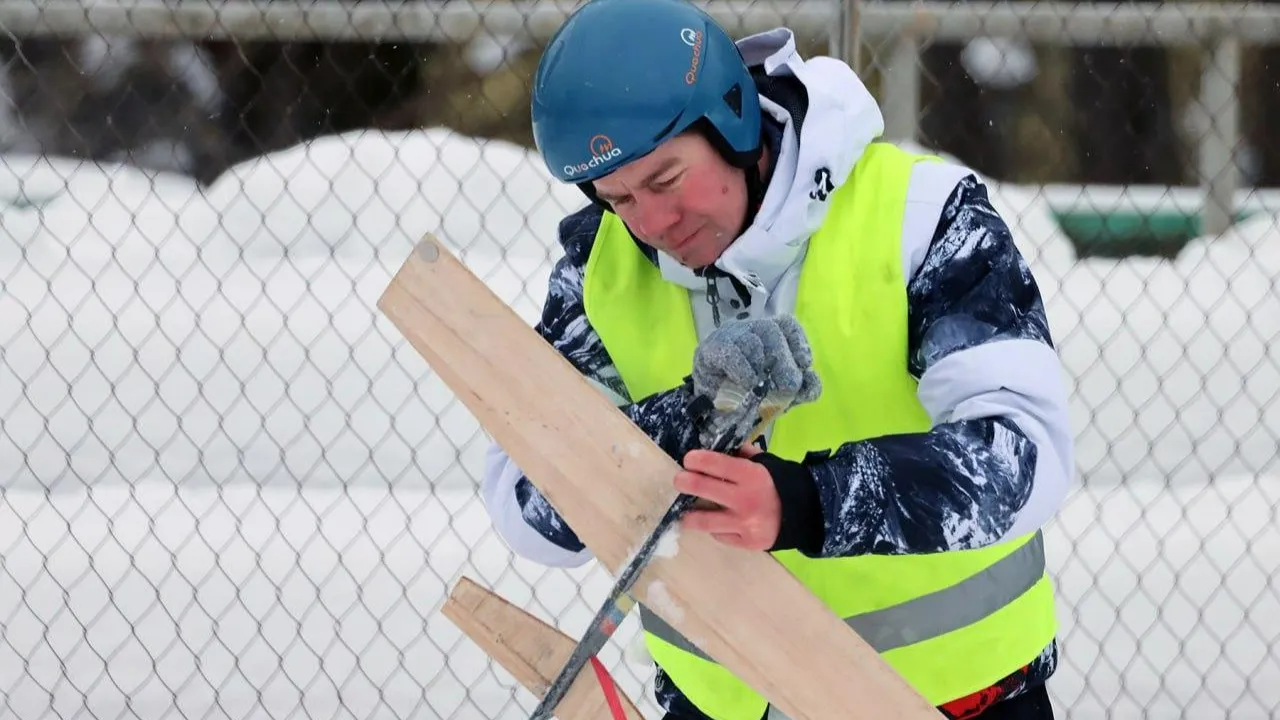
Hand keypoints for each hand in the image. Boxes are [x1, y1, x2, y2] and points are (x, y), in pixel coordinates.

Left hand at [675, 443, 780, 550]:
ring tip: (684, 513)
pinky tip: (714, 524)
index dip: (696, 460)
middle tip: (679, 480)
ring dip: (689, 515)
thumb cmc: (781, 485)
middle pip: (702, 488)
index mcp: (751, 475)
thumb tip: (719, 447)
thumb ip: (743, 455)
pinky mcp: (745, 543)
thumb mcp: (767, 464)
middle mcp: (745, 499)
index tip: (688, 460)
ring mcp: (744, 524)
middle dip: (684, 482)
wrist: (806, 514)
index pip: (715, 463)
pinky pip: (719, 535)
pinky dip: (715, 529)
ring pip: (703, 520)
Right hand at [689, 315, 821, 448]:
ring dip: (763, 366)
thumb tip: (813, 380)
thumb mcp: (781, 395)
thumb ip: (801, 389)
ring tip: (765, 388)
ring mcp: (727, 337)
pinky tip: (748, 385)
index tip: (804, 363)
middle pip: (771, 330)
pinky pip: (731, 353)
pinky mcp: (709, 349)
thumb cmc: (748, 397)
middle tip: (787, 386)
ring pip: (751, 339)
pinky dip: (744, 371)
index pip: (787, 324)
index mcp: (767, 336)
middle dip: (784, 360)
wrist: (712, 414)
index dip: (799, 341)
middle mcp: (748, 329)